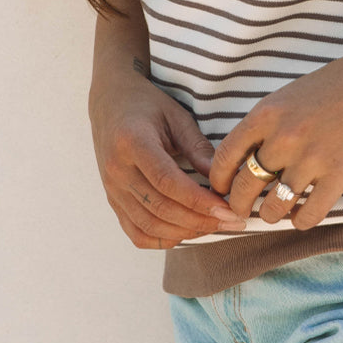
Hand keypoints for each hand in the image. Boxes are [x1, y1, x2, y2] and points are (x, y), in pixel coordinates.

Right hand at [88, 68, 248, 248]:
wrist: (110, 102)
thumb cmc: (148, 105)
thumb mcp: (177, 117)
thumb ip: (198, 148)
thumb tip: (222, 182)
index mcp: (132, 142)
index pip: (167, 182)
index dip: (199, 201)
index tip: (227, 209)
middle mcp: (116, 170)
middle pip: (159, 208)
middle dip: (199, 221)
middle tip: (232, 222)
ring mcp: (111, 189)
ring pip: (148, 226)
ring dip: (185, 232)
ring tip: (215, 226)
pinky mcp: (112, 201)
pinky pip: (136, 232)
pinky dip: (163, 239)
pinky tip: (187, 232)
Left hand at [207, 45, 342, 229]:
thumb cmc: (337, 87)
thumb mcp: (289, 96)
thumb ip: (266, 125)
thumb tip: (245, 158)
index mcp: (266, 114)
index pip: (224, 157)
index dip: (219, 181)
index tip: (223, 191)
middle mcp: (284, 137)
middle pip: (244, 188)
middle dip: (241, 205)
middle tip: (245, 211)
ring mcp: (312, 158)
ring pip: (274, 207)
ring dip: (271, 215)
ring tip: (277, 212)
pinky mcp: (339, 175)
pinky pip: (308, 215)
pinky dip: (301, 220)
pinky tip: (303, 214)